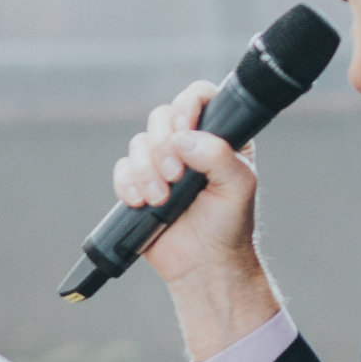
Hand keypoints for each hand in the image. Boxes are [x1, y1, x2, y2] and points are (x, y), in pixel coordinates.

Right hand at [110, 81, 279, 358]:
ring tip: (160, 200)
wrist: (203, 264)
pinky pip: (122, 169)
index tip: (184, 129)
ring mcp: (161, 163)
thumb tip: (183, 139)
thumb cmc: (229, 226)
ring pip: (139, 143)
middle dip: (162, 146)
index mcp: (219, 137)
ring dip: (146, 171)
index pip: (200, 97)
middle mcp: (189, 144)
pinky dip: (128, 184)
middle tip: (175, 176)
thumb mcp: (238, 187)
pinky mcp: (139, 184)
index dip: (187, 105)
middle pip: (161, 117)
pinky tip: (142, 202)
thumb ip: (218, 155)